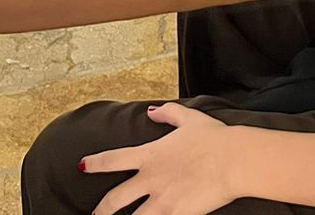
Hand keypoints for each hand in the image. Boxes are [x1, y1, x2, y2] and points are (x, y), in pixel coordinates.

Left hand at [84, 105, 241, 214]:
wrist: (233, 160)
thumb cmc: (215, 139)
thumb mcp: (190, 118)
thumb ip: (167, 113)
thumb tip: (151, 110)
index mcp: (150, 154)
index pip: (113, 159)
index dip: (95, 163)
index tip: (82, 166)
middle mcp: (150, 178)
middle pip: (114, 199)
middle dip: (101, 210)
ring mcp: (161, 200)